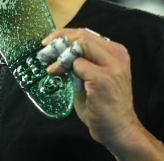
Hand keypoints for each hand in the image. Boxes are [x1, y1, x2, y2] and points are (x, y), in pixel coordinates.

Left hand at [42, 28, 136, 145]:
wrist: (118, 129)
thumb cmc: (103, 106)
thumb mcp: (92, 77)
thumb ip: (81, 62)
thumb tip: (57, 52)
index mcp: (116, 53)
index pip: (86, 34)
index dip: (64, 35)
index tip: (49, 43)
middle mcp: (117, 55)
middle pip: (82, 35)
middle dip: (59, 40)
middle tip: (45, 51)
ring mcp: (112, 66)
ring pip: (81, 44)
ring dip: (61, 54)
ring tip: (50, 65)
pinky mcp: (103, 78)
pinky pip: (78, 64)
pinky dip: (65, 68)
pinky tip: (59, 75)